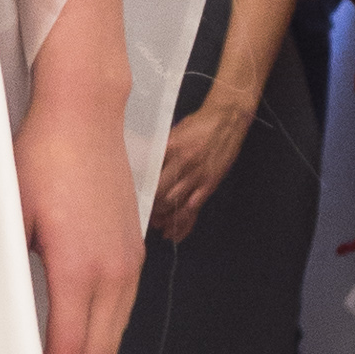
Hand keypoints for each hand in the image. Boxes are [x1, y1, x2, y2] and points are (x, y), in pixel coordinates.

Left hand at [15, 94, 143, 353]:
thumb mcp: (10, 214)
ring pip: (115, 338)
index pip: (70, 353)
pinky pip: (122, 312)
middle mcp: (115, 272)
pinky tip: (73, 333)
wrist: (85, 114)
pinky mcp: (134, 250)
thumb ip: (6, 270)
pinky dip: (100, 335)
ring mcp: (130, 262)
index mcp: (81, 269)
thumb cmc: (41, 157)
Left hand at [148, 85, 253, 243]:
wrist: (227, 119)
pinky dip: (182, 224)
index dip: (137, 187)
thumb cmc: (197, 124)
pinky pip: (193, 209)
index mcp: (170, 147)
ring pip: (174, 204)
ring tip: (154, 224)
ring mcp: (197, 175)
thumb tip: (136, 161)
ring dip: (162, 217)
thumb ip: (156, 149)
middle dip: (148, 206)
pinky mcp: (209, 185)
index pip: (148, 172)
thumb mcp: (172, 132)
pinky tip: (173, 234)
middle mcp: (183, 163)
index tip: (127, 197)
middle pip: (159, 192)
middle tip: (140, 213)